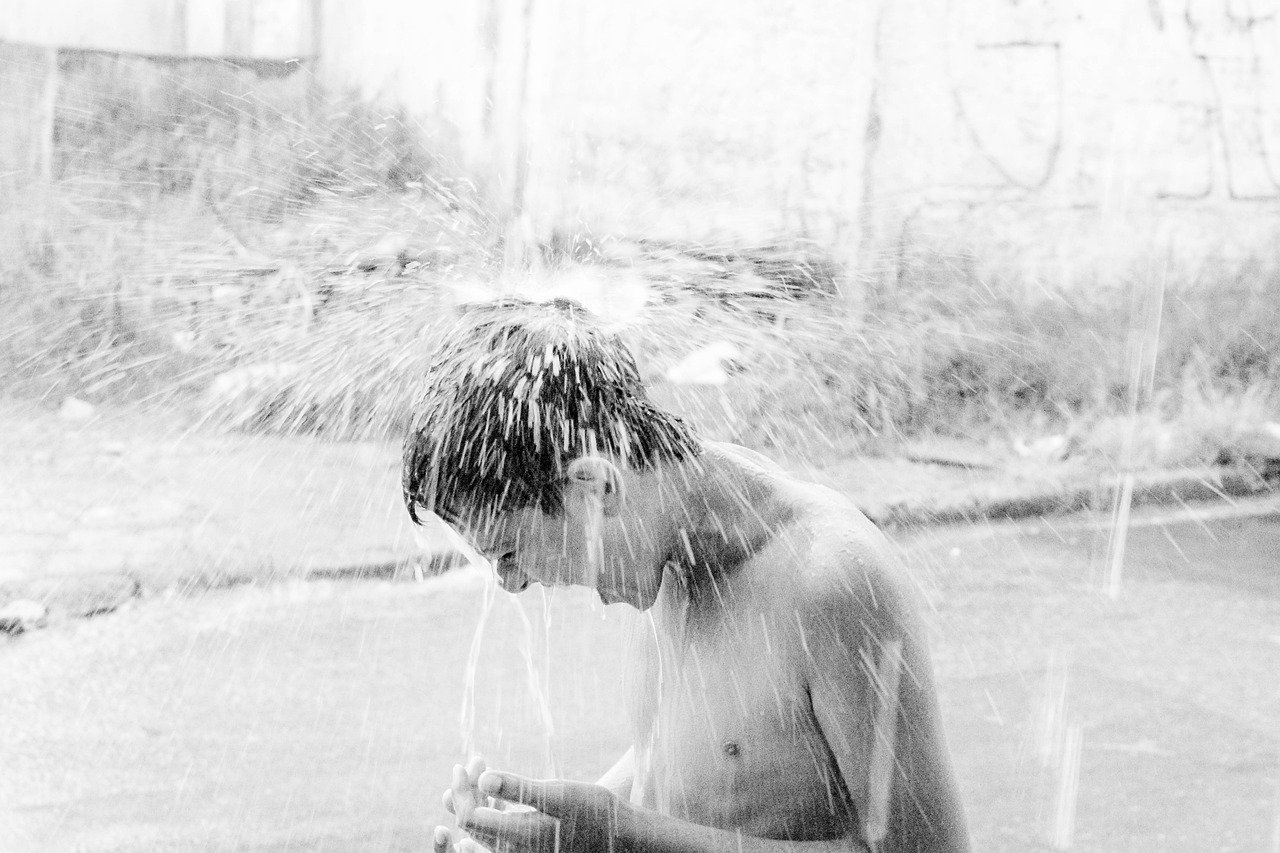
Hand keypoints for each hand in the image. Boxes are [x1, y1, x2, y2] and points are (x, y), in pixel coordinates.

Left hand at [457, 769, 628, 852]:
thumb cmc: (594, 812)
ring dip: (477, 800)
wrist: (621, 836)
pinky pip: (499, 833)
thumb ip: (520, 788)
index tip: (464, 765)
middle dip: (467, 791)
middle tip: (473, 762)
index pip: (470, 817)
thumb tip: (482, 778)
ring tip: (475, 771)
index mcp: (518, 838)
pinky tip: (494, 792)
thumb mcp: (558, 794)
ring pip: (485, 829)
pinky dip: (492, 810)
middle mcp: (514, 852)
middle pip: (473, 825)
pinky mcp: (530, 849)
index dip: (462, 790)